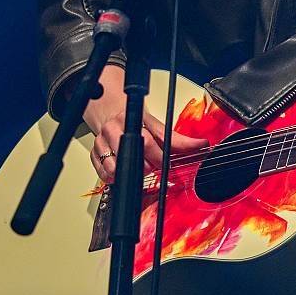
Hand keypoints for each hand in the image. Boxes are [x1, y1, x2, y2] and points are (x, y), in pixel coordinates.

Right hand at [84, 65, 205, 182]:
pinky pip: (105, 174)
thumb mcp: (158, 128)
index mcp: (135, 119)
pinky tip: (124, 171)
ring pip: (117, 167)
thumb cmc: (138, 125)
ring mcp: (102, 142)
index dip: (161, 156)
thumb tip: (201, 144)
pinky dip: (116, 177)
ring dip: (131, 173)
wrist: (113, 118)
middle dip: (148, 165)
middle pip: (135, 155)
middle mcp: (115, 129)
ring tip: (139, 167)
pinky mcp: (94, 155)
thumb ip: (178, 139)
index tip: (168, 163)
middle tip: (153, 166)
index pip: (150, 141)